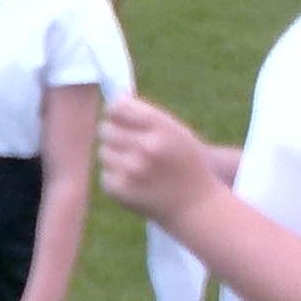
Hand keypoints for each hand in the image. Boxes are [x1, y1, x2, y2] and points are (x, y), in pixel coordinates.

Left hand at [99, 95, 223, 229]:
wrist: (196, 205)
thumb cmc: (185, 162)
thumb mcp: (176, 131)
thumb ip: (146, 114)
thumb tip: (117, 95)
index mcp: (161, 127)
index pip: (118, 107)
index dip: (115, 111)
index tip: (118, 117)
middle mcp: (146, 147)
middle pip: (105, 129)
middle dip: (114, 134)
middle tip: (128, 144)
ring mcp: (133, 170)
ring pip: (104, 152)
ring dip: (116, 158)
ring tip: (137, 166)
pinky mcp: (122, 190)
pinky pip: (106, 175)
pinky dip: (117, 178)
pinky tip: (136, 183)